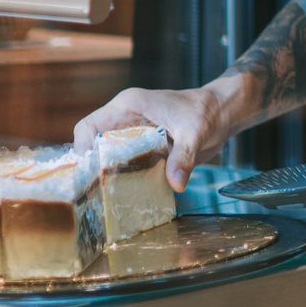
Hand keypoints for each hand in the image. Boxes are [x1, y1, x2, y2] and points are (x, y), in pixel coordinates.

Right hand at [74, 81, 237, 192]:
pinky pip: (127, 164)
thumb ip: (183, 157)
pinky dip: (127, 178)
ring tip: (109, 200)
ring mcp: (134, 134)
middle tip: (96, 194)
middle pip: (94, 146)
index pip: (89, 127)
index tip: (89, 175)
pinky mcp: (144, 148)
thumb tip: (176, 183)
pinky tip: (130, 195)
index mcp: (128, 106)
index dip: (83, 150)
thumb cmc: (206, 112)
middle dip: (93, 169)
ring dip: (109, 177)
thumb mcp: (195, 134)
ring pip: (109, 157)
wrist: (222, 113)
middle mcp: (125, 120)